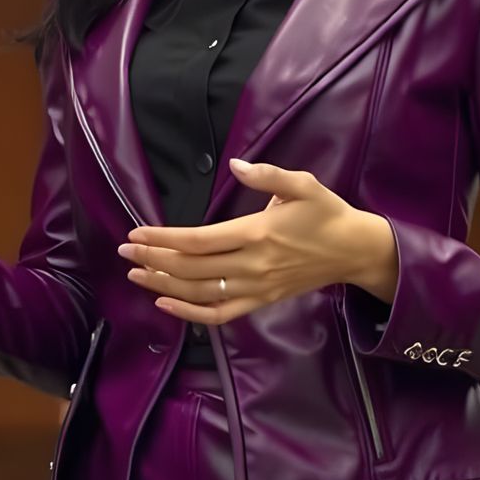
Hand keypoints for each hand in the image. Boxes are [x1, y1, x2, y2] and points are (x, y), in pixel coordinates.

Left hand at [117, 157, 395, 323]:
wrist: (354, 251)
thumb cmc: (327, 213)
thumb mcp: (303, 184)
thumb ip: (268, 174)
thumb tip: (235, 164)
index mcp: (258, 233)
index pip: (199, 240)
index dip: (164, 238)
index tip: (136, 232)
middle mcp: (253, 265)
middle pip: (192, 268)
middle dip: (154, 259)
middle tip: (124, 250)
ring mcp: (257, 287)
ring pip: (200, 292)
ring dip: (163, 284)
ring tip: (135, 273)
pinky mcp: (261, 301)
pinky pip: (220, 314)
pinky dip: (190, 314)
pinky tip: (166, 304)